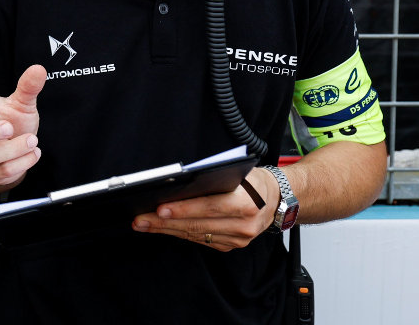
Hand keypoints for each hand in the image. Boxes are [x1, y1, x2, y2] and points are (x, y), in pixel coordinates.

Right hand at [0, 65, 46, 190]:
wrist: (20, 146)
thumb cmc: (12, 120)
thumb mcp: (21, 103)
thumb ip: (27, 87)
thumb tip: (39, 69)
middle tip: (9, 126)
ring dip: (16, 148)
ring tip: (31, 139)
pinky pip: (4, 172)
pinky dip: (24, 161)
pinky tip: (31, 152)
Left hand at [131, 166, 278, 250]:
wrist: (277, 200)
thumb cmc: (253, 181)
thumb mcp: (238, 172)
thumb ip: (213, 178)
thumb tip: (178, 181)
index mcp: (246, 204)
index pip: (208, 207)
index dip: (183, 209)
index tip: (160, 208)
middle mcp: (243, 225)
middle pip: (197, 224)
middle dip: (165, 222)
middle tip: (141, 218)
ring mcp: (238, 239)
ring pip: (195, 235)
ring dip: (167, 230)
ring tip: (144, 224)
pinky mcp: (231, 246)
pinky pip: (201, 240)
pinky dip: (180, 233)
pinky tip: (163, 229)